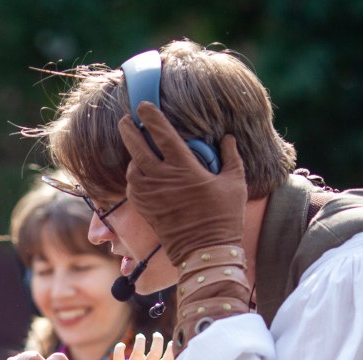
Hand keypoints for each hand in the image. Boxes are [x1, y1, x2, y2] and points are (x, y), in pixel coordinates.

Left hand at [102, 332, 171, 359]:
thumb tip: (150, 354)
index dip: (171, 351)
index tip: (171, 343)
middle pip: (155, 353)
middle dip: (158, 340)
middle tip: (156, 335)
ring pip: (138, 351)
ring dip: (140, 341)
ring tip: (140, 337)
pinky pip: (118, 355)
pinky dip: (119, 347)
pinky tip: (120, 345)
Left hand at [118, 103, 247, 266]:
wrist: (205, 251)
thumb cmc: (224, 217)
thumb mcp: (235, 183)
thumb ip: (231, 156)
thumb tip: (227, 137)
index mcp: (184, 167)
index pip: (163, 134)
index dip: (151, 117)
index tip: (144, 105)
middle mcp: (162, 178)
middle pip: (137, 147)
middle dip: (129, 130)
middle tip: (126, 119)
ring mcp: (150, 194)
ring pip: (132, 167)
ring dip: (132, 154)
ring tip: (135, 146)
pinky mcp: (145, 209)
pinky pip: (133, 186)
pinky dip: (134, 176)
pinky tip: (139, 172)